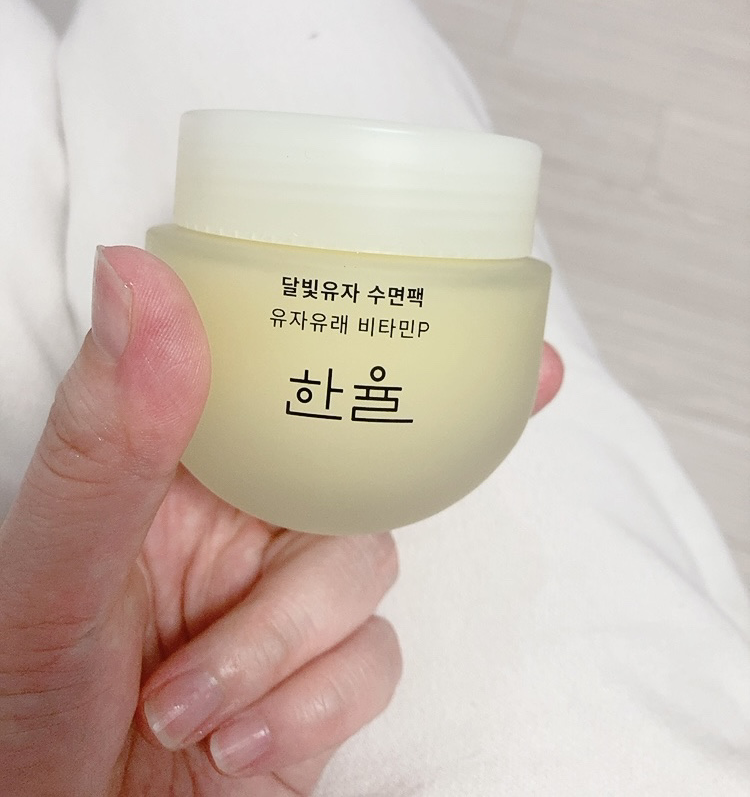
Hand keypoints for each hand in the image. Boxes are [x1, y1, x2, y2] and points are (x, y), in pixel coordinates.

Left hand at [0, 246, 561, 795]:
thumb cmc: (20, 707)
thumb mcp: (51, 569)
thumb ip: (105, 439)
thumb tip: (139, 279)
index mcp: (183, 467)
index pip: (274, 370)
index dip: (349, 323)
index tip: (446, 292)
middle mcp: (243, 521)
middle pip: (353, 460)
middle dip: (403, 450)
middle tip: (514, 392)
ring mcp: (288, 601)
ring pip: (367, 566)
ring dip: (289, 642)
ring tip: (192, 704)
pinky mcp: (323, 682)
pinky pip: (374, 662)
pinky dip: (312, 707)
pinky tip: (238, 744)